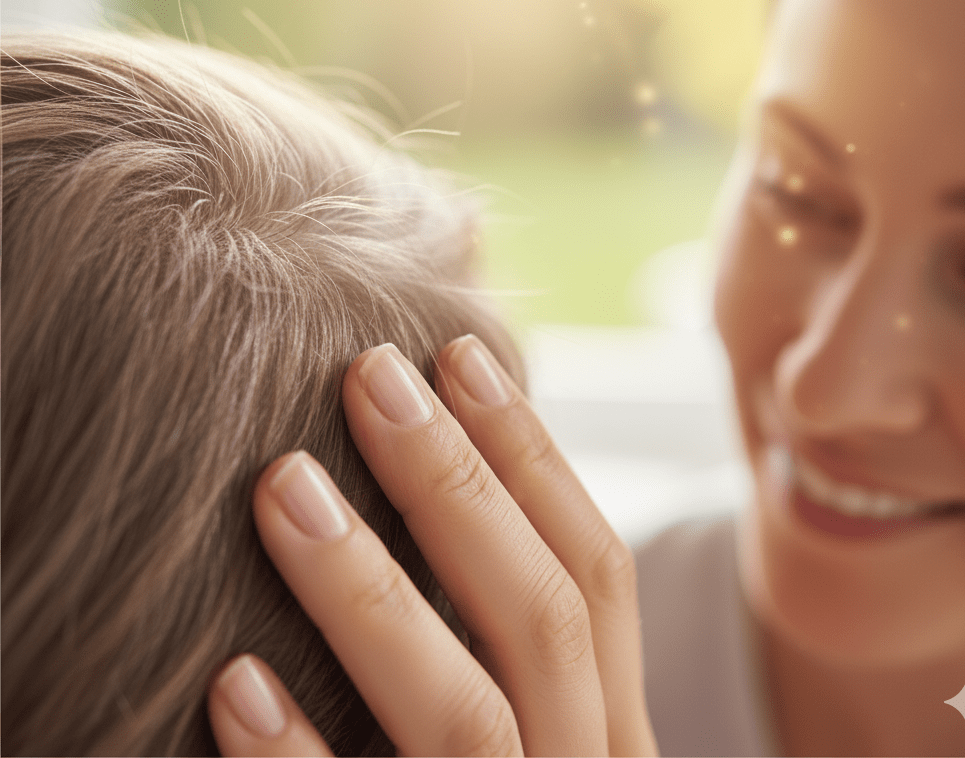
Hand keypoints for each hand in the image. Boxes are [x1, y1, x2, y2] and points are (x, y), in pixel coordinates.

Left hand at [208, 336, 657, 755]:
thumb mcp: (554, 731)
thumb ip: (522, 633)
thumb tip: (452, 470)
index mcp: (620, 735)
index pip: (599, 573)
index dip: (536, 457)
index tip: (462, 355)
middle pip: (546, 618)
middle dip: (461, 482)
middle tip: (370, 374)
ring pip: (470, 717)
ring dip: (373, 593)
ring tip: (280, 483)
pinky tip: (234, 686)